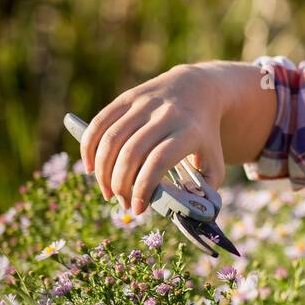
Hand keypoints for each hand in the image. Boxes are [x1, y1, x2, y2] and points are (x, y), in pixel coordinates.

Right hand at [81, 64, 228, 214]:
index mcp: (189, 131)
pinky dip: (89, 149)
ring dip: (103, 171)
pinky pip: (99, 124)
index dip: (144, 187)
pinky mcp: (125, 98)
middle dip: (121, 184)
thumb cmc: (203, 136)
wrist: (196, 90)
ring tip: (107, 191)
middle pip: (131, 153)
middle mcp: (165, 115)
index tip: (139, 209)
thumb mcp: (215, 161)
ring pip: (111, 140)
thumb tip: (184, 214)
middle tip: (122, 202)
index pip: (159, 161)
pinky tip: (91, 169)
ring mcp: (143, 104)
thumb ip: (205, 190)